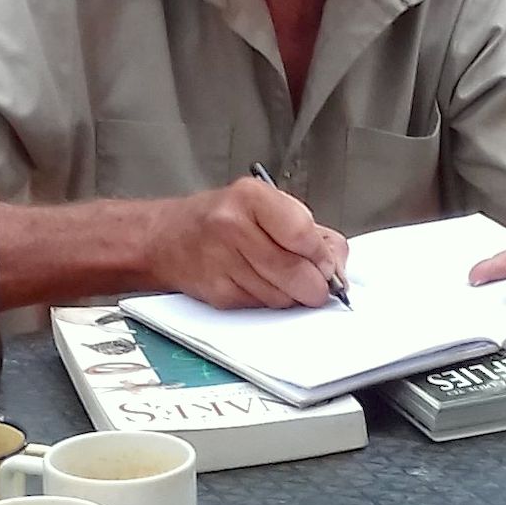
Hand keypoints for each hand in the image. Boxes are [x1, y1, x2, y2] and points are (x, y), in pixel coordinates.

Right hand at [152, 178, 351, 308]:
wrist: (168, 238)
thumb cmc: (223, 219)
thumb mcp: (268, 206)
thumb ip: (312, 233)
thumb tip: (337, 268)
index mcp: (251, 197)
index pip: (303, 234)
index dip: (322, 256)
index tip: (326, 264)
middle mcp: (231, 226)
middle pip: (295, 272)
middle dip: (313, 284)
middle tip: (314, 282)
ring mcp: (220, 261)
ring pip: (281, 296)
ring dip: (289, 294)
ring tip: (276, 275)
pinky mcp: (216, 292)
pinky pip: (260, 307)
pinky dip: (267, 301)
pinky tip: (255, 282)